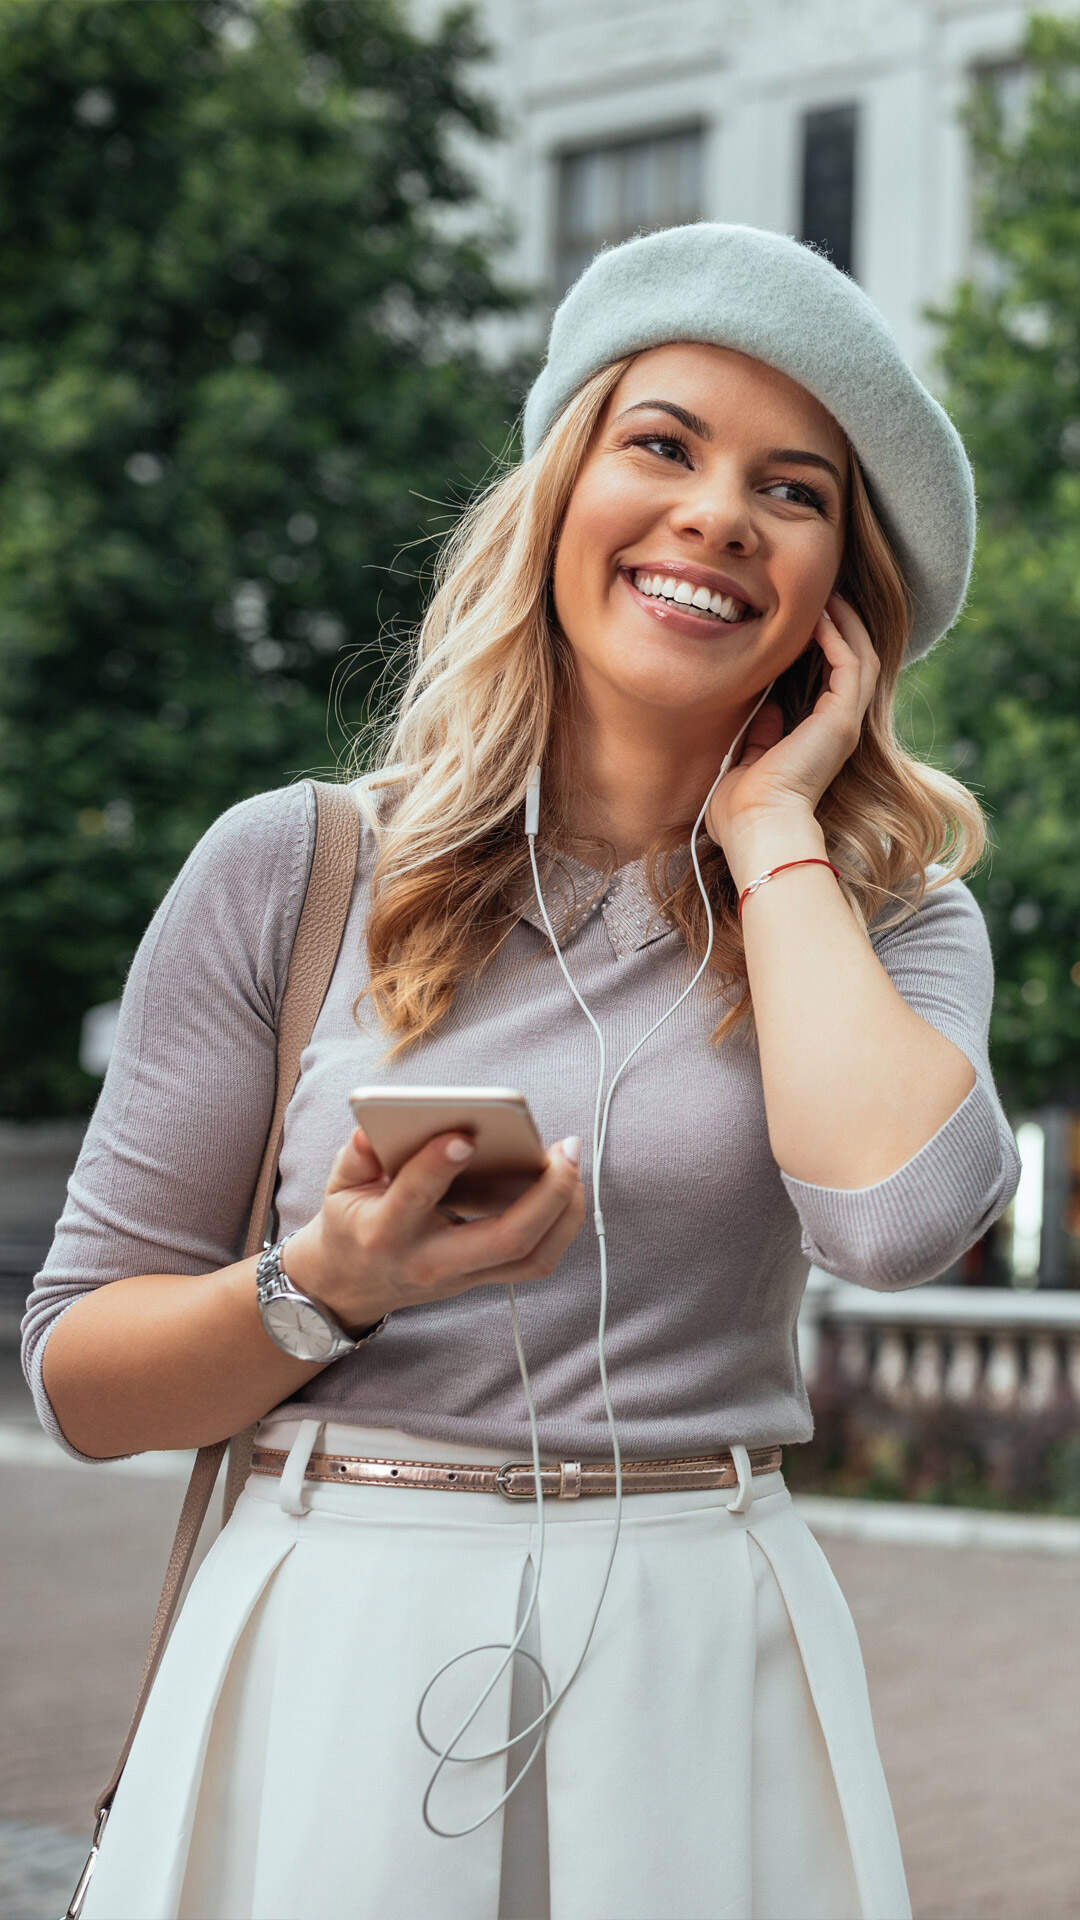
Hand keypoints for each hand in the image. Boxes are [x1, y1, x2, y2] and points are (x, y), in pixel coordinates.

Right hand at [284, 1125, 586, 1335]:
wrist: (350, 1286)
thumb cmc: (351, 1222)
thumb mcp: (339, 1186)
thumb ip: (356, 1156)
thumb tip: (372, 1129)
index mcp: (385, 1232)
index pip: (416, 1198)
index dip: (438, 1164)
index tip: (465, 1133)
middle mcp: (429, 1261)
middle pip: (505, 1239)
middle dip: (546, 1194)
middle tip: (565, 1148)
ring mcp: (461, 1277)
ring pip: (531, 1257)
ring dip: (565, 1212)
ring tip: (571, 1163)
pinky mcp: (481, 1280)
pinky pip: (535, 1261)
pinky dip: (561, 1226)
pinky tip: (566, 1188)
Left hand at [705, 593, 879, 850]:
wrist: (756, 826)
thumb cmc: (742, 808)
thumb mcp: (748, 761)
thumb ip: (761, 734)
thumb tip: (764, 708)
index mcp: (818, 741)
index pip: (832, 683)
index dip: (824, 649)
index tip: (803, 622)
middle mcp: (839, 730)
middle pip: (856, 663)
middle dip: (843, 627)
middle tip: (825, 596)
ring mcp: (845, 724)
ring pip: (861, 658)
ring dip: (846, 624)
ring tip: (828, 595)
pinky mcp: (842, 720)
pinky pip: (850, 664)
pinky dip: (837, 637)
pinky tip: (819, 617)